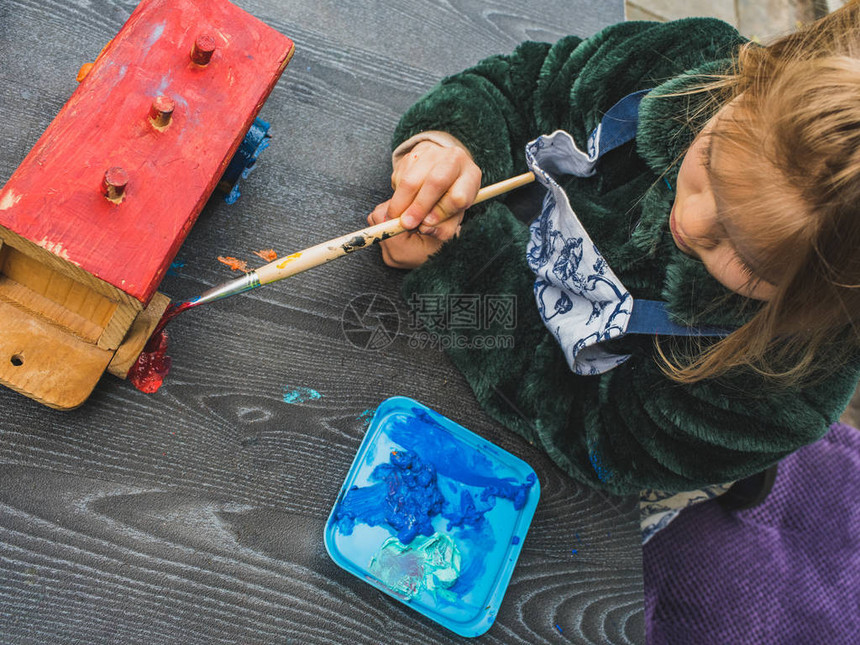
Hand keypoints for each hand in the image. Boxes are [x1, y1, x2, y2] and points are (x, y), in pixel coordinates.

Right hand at [369, 140, 480, 267]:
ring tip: (398, 217)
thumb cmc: (448, 201)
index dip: (442, 213)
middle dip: (419, 207)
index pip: (458, 197)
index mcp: (471, 176)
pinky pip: (399, 177)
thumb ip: (442, 228)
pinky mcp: (412, 154)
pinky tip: (403, 200)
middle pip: (436, 182)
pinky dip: (397, 194)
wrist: (438, 174)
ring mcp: (432, 153)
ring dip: (401, 203)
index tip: (426, 225)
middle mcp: (455, 159)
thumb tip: (424, 228)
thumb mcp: (452, 217)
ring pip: (412, 180)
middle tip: (406, 224)